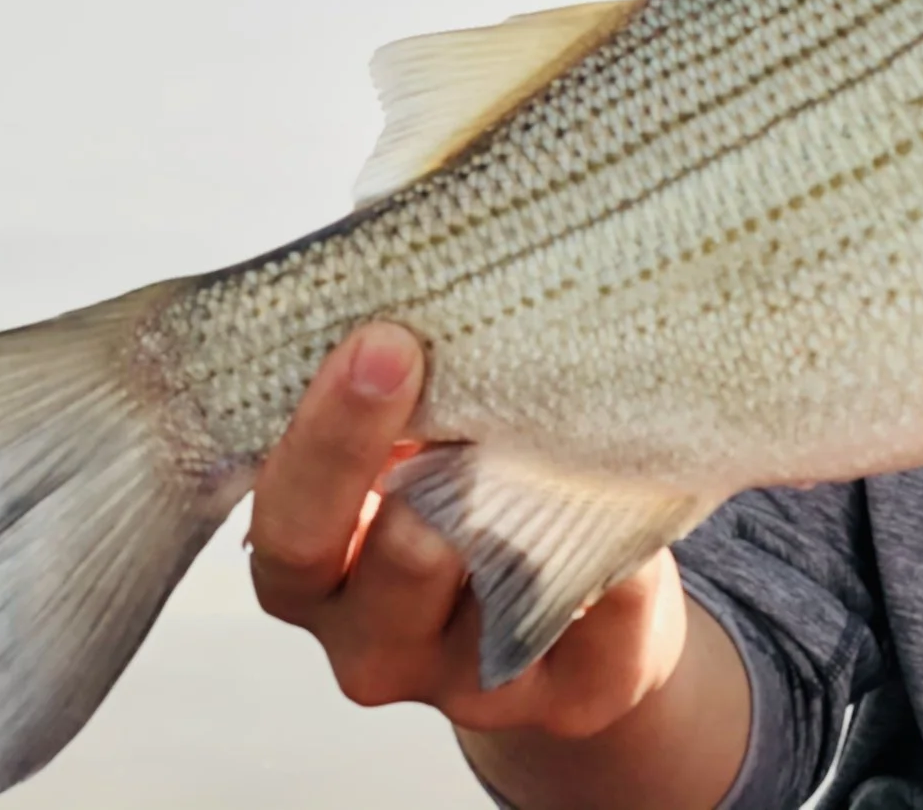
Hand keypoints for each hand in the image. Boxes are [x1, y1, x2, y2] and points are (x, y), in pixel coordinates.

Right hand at [249, 322, 691, 741]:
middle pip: (391, 563)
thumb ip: (405, 369)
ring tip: (555, 433)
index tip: (380, 340)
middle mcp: (374, 639)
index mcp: (317, 570)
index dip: (328, 437)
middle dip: (433, 467)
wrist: (582, 610)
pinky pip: (604, 613)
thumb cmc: (481, 487)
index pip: (289, 521)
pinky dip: (621, 550)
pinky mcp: (571, 697)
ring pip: (496, 590)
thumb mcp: (419, 437)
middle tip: (459, 376)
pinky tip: (632, 499)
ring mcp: (471, 681)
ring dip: (529, 504)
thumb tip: (415, 226)